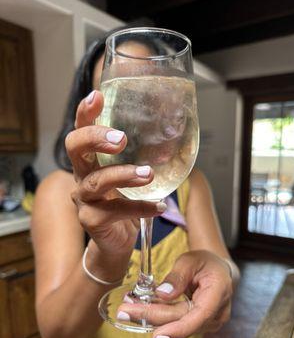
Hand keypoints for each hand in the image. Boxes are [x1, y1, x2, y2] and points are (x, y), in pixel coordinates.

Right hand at [66, 90, 165, 270]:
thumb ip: (140, 158)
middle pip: (75, 149)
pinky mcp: (91, 221)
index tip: (97, 96)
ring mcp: (83, 200)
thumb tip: (173, 131)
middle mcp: (81, 177)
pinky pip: (115, 211)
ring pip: (97, 182)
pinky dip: (140, 207)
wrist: (116, 241)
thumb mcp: (129, 177)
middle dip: (96, 138)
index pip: (80, 131)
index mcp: (90, 162)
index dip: (85, 114)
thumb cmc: (124, 203)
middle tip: (121, 139)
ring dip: (124, 175)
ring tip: (148, 174)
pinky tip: (159, 206)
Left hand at [117, 250, 232, 337]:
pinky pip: (175, 323)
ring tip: (126, 309)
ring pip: (175, 324)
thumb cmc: (206, 263)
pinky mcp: (195, 325)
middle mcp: (215, 315)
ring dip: (149, 318)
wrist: (218, 271)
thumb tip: (162, 294)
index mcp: (218, 295)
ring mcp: (207, 323)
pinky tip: (137, 309)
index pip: (198, 317)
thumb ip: (178, 276)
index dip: (177, 329)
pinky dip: (155, 316)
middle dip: (151, 318)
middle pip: (180, 321)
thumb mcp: (191, 260)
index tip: (155, 335)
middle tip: (124, 312)